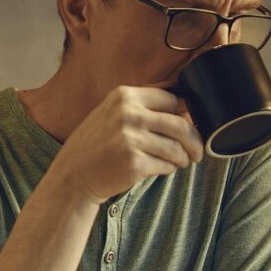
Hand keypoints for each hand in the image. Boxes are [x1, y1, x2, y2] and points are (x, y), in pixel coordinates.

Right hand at [52, 84, 204, 203]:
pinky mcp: (134, 163)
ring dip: (182, 158)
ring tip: (178, 162)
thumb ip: (143, 106)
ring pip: (176, 148)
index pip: (172, 99)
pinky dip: (168, 169)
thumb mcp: (113, 113)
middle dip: (194, 140)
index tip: (190, 124)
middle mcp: (128, 114)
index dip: (186, 113)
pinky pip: (166, 165)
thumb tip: (184, 105)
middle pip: (181, 123)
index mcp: (125, 96)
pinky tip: (160, 169)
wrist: (74, 174)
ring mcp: (130, 139)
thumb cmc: (96, 144)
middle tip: (197, 151)